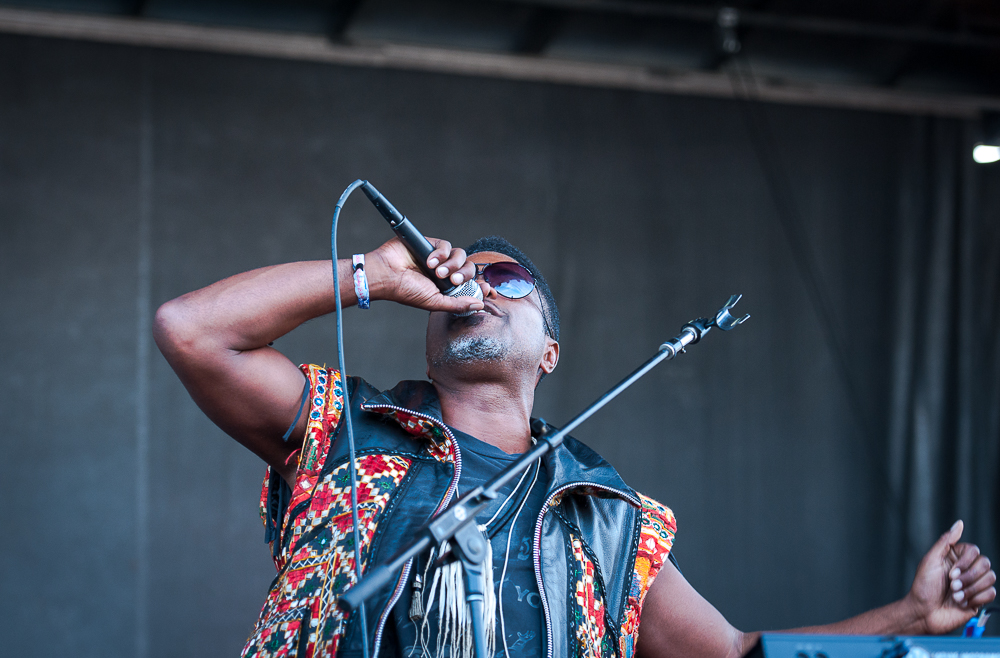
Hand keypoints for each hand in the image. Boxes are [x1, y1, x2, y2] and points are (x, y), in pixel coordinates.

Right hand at [365, 236, 483, 313]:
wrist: (387, 275)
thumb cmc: (406, 291)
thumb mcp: (435, 302)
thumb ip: (457, 304)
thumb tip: (479, 305)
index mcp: (447, 286)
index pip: (471, 284)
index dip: (481, 285)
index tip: (489, 290)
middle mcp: (445, 272)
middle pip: (468, 268)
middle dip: (463, 274)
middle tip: (451, 281)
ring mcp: (439, 258)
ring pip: (460, 255)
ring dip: (453, 264)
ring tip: (438, 271)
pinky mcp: (431, 244)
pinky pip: (446, 245)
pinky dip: (441, 253)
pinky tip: (430, 261)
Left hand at [906, 520, 995, 633]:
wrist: (924, 613)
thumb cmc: (923, 587)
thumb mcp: (930, 560)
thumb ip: (946, 541)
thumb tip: (959, 523)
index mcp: (955, 558)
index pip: (974, 551)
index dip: (966, 562)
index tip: (951, 571)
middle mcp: (966, 569)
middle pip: (985, 564)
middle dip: (968, 576)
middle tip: (952, 585)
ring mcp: (973, 584)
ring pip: (990, 578)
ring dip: (971, 589)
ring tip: (955, 595)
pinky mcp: (978, 599)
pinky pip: (991, 594)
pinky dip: (976, 598)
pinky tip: (961, 602)